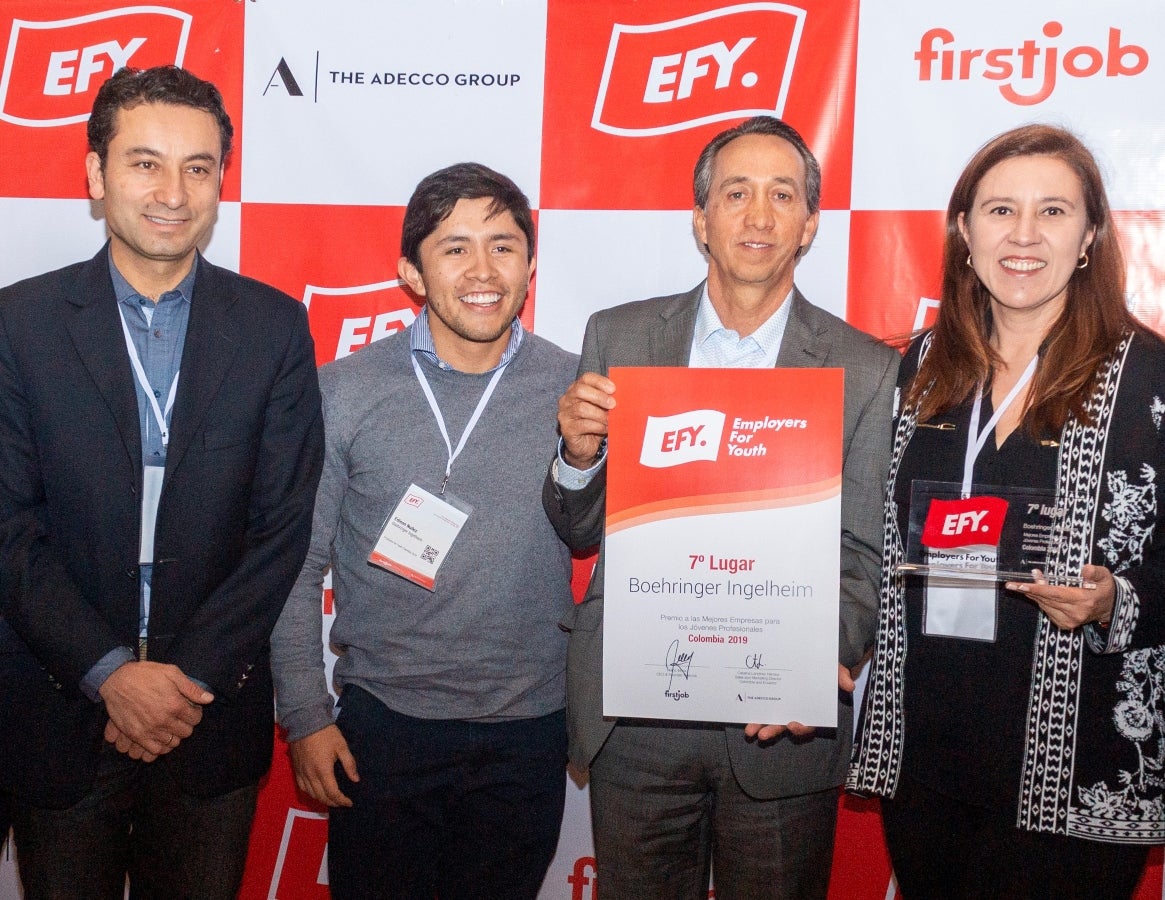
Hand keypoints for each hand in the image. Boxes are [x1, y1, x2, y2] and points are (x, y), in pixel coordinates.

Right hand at [98, 661, 212, 757]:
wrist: (117, 680)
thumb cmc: (146, 674)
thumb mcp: (172, 673)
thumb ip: (191, 688)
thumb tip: (209, 699)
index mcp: (175, 704)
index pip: (195, 718)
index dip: (195, 713)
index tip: (190, 709)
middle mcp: (164, 720)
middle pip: (186, 732)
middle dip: (186, 724)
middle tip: (180, 718)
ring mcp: (150, 730)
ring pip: (172, 743)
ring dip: (174, 736)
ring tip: (170, 727)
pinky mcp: (137, 735)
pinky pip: (155, 751)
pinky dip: (160, 746)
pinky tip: (160, 737)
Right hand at [289, 724, 358, 807]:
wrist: (306, 722)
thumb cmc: (326, 733)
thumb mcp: (342, 746)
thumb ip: (349, 764)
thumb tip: (355, 779)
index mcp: (323, 770)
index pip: (332, 793)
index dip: (341, 800)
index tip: (349, 802)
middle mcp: (310, 775)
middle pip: (321, 796)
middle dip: (333, 802)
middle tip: (342, 802)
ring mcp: (301, 773)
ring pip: (311, 794)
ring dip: (322, 800)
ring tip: (331, 799)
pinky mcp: (296, 769)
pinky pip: (302, 787)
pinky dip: (310, 793)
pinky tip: (316, 792)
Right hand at [557, 373, 615, 468]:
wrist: (586, 445)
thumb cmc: (595, 423)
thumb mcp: (603, 408)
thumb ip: (609, 399)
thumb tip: (625, 394)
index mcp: (577, 389)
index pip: (586, 378)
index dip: (600, 382)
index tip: (613, 389)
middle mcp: (567, 399)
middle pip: (580, 390)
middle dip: (599, 397)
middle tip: (613, 404)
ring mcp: (565, 414)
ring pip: (582, 408)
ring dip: (600, 414)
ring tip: (610, 420)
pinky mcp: (566, 429)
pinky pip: (583, 425)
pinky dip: (597, 426)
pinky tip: (605, 429)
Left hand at [744, 664, 855, 741]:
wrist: (807, 655)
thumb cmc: (821, 665)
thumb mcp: (832, 668)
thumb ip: (840, 675)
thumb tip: (850, 685)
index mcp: (810, 708)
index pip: (808, 725)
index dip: (801, 728)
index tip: (793, 725)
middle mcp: (794, 711)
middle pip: (785, 726)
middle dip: (773, 731)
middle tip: (762, 735)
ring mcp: (780, 707)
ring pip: (771, 722)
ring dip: (760, 728)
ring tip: (750, 732)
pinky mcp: (768, 698)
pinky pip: (760, 710)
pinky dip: (753, 714)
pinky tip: (743, 717)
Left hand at [1005, 565, 1114, 630]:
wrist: (1109, 607)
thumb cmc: (1104, 588)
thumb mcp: (1104, 576)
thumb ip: (1095, 571)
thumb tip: (1085, 569)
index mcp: (1084, 601)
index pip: (1055, 594)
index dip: (1037, 589)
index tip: (1020, 585)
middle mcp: (1075, 613)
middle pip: (1046, 599)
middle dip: (1030, 589)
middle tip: (1015, 582)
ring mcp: (1069, 621)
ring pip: (1044, 604)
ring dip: (1034, 593)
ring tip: (1031, 582)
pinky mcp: (1064, 624)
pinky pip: (1046, 609)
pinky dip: (1041, 600)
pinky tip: (1040, 593)